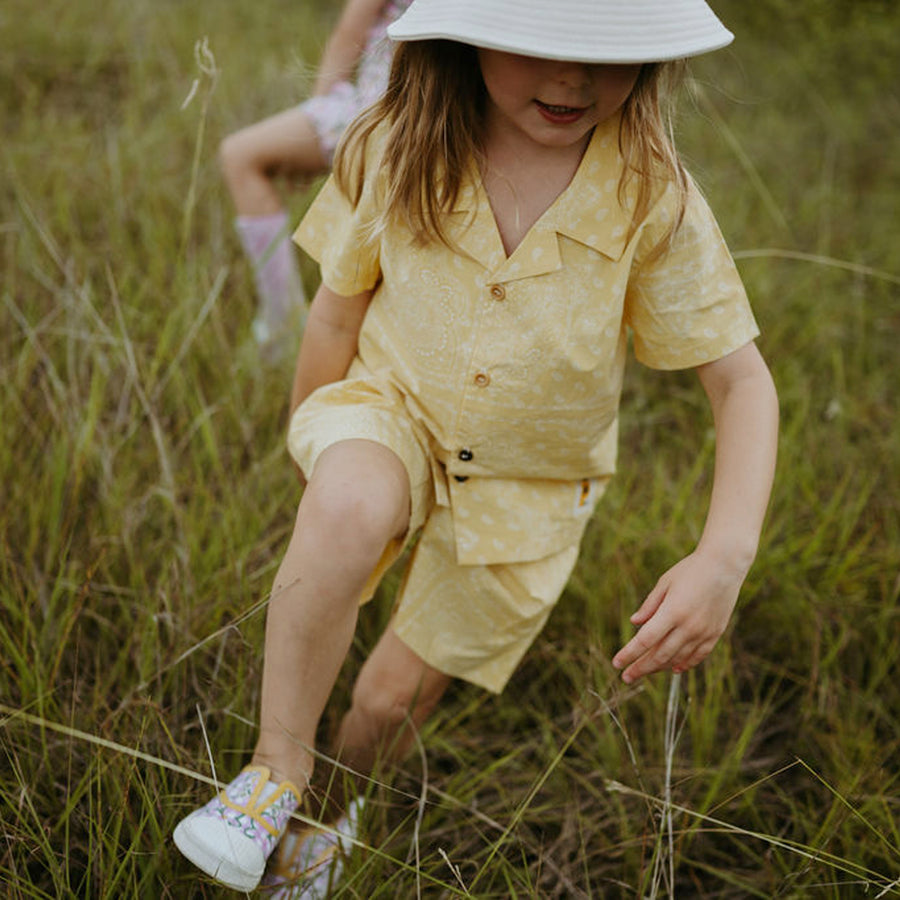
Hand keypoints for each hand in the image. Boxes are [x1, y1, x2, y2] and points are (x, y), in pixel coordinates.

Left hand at [611, 549, 746, 683]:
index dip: (630, 654)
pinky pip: (698, 656)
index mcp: (672, 612)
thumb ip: (649, 605)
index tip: (616, 663)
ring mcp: (703, 632)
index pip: (645, 640)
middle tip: (626, 676)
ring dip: (659, 668)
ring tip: (645, 671)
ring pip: (678, 659)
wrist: (725, 565)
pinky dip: (685, 664)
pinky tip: (674, 669)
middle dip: (641, 668)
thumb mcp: (665, 582)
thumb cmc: (690, 570)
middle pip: (660, 655)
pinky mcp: (715, 633)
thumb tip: (635, 624)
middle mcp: (688, 626)